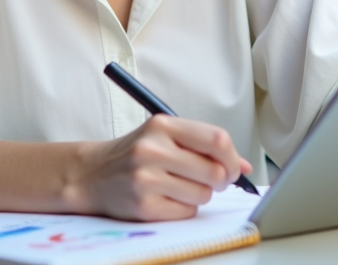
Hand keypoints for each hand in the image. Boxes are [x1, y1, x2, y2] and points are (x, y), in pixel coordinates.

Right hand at [69, 114, 251, 220]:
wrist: (92, 174)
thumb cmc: (135, 153)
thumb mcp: (164, 136)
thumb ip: (204, 145)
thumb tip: (245, 166)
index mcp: (162, 125)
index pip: (217, 139)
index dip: (232, 156)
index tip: (232, 166)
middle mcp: (152, 149)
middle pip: (214, 171)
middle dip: (220, 180)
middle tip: (211, 180)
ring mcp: (146, 179)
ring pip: (203, 194)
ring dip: (200, 194)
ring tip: (180, 186)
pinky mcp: (143, 206)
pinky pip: (187, 211)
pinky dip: (184, 207)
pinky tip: (167, 198)